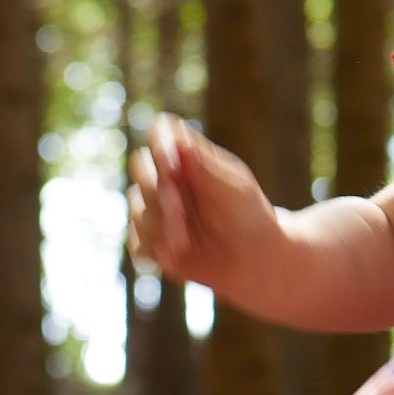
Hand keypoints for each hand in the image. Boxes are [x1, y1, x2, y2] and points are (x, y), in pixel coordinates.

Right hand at [128, 113, 278, 295]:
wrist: (256, 261)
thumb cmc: (250, 218)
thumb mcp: (236, 191)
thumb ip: (207, 170)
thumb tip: (180, 144)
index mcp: (189, 157)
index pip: (162, 133)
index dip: (160, 145)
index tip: (172, 165)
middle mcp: (168, 179)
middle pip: (141, 168)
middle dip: (158, 191)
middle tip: (179, 211)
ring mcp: (157, 210)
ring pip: (137, 209)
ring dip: (159, 227)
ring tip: (186, 243)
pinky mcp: (154, 242)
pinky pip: (137, 244)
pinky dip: (153, 250)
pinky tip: (174, 256)